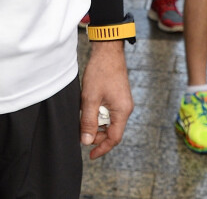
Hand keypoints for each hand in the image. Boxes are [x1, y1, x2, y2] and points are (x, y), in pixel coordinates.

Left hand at [80, 41, 132, 159]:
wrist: (107, 50)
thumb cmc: (100, 71)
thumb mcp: (90, 98)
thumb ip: (89, 121)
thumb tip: (86, 141)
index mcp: (122, 111)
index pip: (114, 138)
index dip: (102, 148)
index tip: (90, 154)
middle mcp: (125, 108)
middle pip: (111, 130)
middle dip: (96, 133)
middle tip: (81, 131)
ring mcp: (122, 101)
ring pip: (108, 120)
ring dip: (95, 121)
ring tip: (83, 115)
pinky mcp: (117, 95)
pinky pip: (108, 110)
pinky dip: (97, 112)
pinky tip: (87, 105)